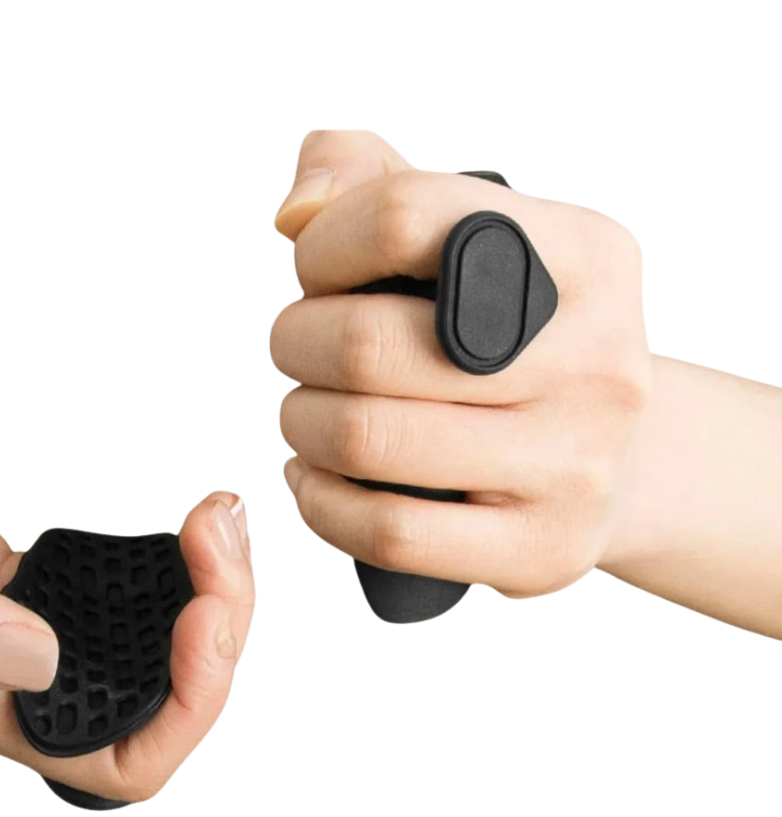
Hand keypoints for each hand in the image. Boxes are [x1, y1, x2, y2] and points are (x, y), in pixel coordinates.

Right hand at [0, 365, 253, 800]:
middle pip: (160, 702)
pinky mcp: (32, 590)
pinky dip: (172, 572)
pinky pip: (126, 603)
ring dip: (206, 597)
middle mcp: (9, 685)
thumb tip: (41, 664)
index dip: (187, 706)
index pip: (120, 762)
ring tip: (218, 523)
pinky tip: (184, 531)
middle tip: (222, 539)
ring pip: (153, 652)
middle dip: (217, 632)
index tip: (206, 614)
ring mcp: (24, 636)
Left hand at [271, 131, 649, 597]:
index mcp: (586, 257)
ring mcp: (576, 465)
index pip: (405, 216)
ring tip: (309, 412)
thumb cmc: (521, 342)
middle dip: (296, 341)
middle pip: (367, 344)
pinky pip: (387, 531)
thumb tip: (298, 212)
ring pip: (366, 439)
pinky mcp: (542, 548)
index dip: (325, 245)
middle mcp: (597, 360)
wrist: (613, 458)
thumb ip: (370, 175)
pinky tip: (313, 478)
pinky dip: (320, 502)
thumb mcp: (478, 236)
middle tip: (300, 348)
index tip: (316, 272)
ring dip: (301, 421)